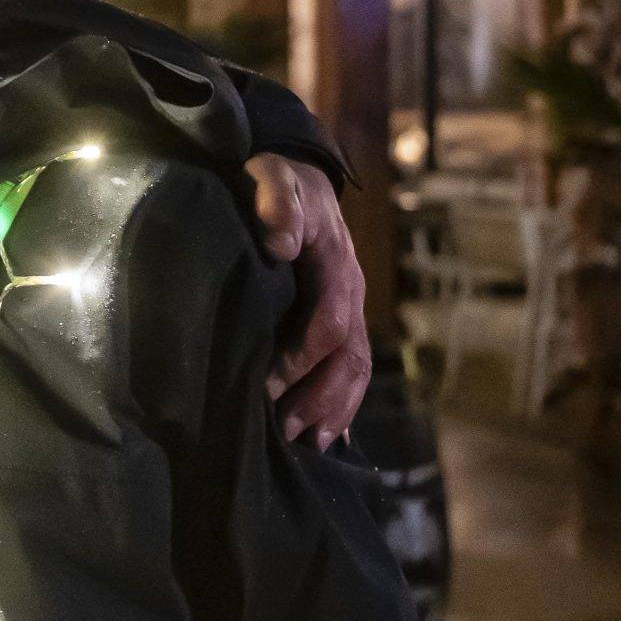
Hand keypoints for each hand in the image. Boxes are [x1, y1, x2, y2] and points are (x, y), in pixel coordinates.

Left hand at [244, 153, 370, 449]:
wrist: (295, 174)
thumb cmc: (275, 180)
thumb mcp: (272, 176)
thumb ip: (277, 202)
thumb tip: (281, 242)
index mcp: (335, 265)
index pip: (329, 322)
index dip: (301, 359)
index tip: (265, 387)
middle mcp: (350, 291)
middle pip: (350, 357)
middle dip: (319, 399)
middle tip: (284, 435)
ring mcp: (349, 307)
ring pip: (354, 368)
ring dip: (333, 410)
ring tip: (306, 447)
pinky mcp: (338, 319)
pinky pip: (350, 368)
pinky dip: (340, 405)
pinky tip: (323, 437)